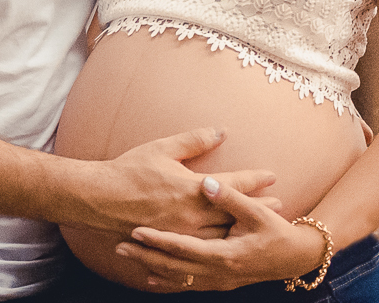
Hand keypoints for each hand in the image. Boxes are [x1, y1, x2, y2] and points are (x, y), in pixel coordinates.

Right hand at [88, 128, 277, 238]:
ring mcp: (183, 234)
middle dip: (257, 208)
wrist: (99, 198)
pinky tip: (227, 243)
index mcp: (192, 189)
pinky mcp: (172, 244)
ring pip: (222, 235)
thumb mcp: (162, 148)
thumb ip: (194, 140)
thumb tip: (220, 131)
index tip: (272, 176)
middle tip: (279, 206)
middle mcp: (192, 215)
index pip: (233, 185)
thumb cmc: (129, 170)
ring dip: (242, 228)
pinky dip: (219, 244)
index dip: (255, 180)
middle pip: (234, 213)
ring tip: (258, 224)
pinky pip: (202, 248)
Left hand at [114, 176, 324, 291]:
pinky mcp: (220, 282)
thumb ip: (230, 197)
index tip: (135, 231)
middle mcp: (219, 272)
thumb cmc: (277, 232)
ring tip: (126, 256)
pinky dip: (168, 281)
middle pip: (174, 267)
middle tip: (119, 246)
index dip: (159, 241)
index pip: (184, 249)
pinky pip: (188, 285)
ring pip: (178, 278)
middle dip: (146, 256)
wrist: (296, 258)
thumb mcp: (257, 213)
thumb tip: (208, 181)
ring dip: (152, 267)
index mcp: (225, 254)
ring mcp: (219, 281)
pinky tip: (151, 277)